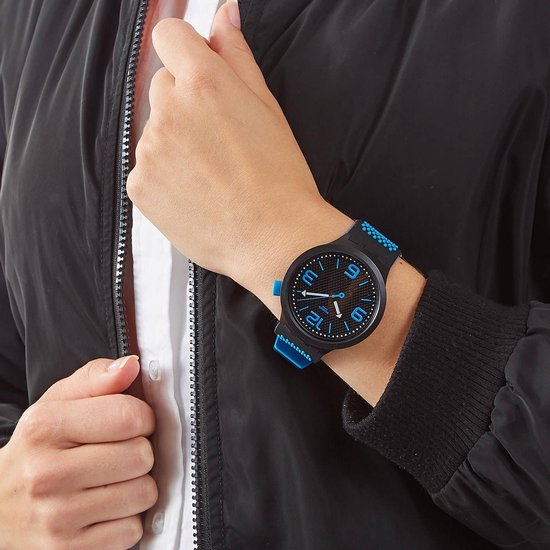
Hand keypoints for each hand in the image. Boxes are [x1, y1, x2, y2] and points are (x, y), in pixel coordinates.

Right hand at [0, 356, 157, 548]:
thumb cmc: (38, 450)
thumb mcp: (56, 404)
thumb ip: (96, 379)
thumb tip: (131, 365)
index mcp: (45, 428)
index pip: (129, 416)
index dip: (142, 416)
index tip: (130, 422)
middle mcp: (47, 474)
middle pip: (141, 455)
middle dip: (139, 451)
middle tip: (118, 453)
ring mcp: (57, 519)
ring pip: (143, 493)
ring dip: (136, 485)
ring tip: (110, 481)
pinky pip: (132, 531)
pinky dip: (125, 520)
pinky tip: (103, 509)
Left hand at [127, 4, 351, 313]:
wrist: (273, 239)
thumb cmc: (280, 177)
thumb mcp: (267, 108)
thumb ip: (237, 55)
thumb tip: (224, 15)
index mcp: (204, 82)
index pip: (170, 36)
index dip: (187, 53)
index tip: (199, 74)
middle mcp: (169, 110)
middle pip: (163, 87)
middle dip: (186, 105)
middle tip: (219, 141)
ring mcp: (150, 150)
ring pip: (155, 131)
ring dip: (176, 144)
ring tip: (211, 175)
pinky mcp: (140, 187)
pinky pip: (146, 168)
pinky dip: (165, 177)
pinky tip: (196, 194)